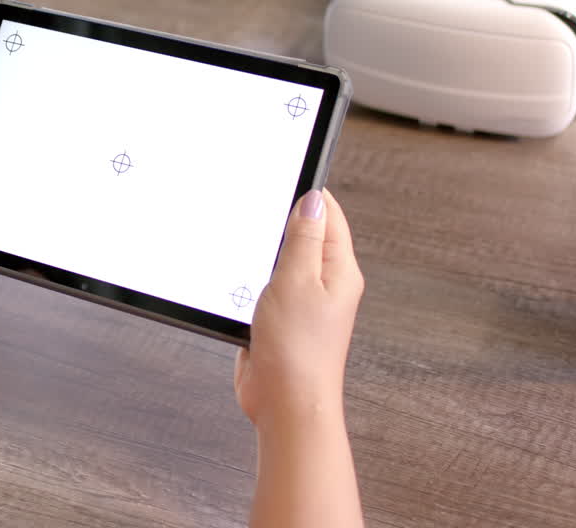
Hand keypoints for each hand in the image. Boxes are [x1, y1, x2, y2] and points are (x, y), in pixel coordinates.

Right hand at [234, 189, 363, 429]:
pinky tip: (236, 275)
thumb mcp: (297, 281)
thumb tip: (312, 200)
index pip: (329, 215)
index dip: (308, 192)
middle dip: (280, 219)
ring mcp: (301, 302)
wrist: (285, 403)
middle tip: (255, 203)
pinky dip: (250, 277)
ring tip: (244, 238)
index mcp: (339, 270)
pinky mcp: (278, 319)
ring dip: (262, 251)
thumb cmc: (298, 352)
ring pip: (281, 261)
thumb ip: (303, 239)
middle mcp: (325, 284)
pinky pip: (264, 286)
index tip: (284, 171)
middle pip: (304, 234)